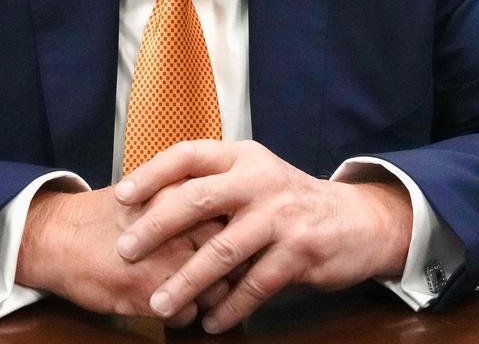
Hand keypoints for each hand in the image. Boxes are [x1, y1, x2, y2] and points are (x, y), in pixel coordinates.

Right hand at [15, 186, 227, 325]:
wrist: (59, 236)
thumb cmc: (108, 215)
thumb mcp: (152, 192)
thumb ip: (189, 200)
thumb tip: (232, 217)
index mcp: (181, 193)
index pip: (232, 218)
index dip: (236, 236)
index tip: (236, 246)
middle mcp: (178, 224)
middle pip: (231, 255)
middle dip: (230, 270)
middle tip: (221, 276)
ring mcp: (164, 260)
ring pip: (214, 289)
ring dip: (208, 297)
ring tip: (193, 293)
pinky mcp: (148, 292)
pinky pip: (186, 314)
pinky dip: (182, 315)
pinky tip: (166, 303)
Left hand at [114, 140, 412, 333]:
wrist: (356, 220)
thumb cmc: (287, 200)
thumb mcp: (254, 176)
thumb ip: (213, 184)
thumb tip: (150, 203)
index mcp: (242, 157)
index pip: (188, 155)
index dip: (152, 173)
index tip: (122, 195)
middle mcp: (259, 180)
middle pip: (198, 200)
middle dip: (156, 227)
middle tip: (126, 251)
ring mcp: (281, 215)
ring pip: (223, 251)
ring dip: (187, 282)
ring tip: (159, 304)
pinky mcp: (300, 251)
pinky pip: (255, 285)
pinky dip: (229, 307)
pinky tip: (210, 322)